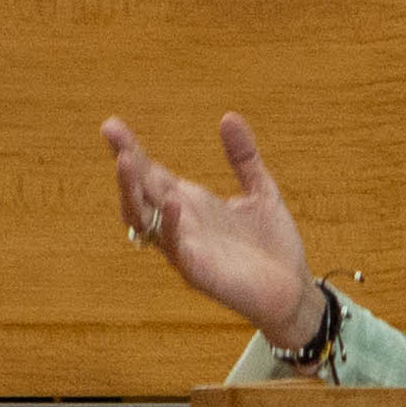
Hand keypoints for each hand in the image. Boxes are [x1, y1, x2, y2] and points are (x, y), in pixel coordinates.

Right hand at [102, 112, 319, 345]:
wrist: (294, 289)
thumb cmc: (271, 245)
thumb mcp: (261, 189)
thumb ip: (243, 156)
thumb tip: (228, 117)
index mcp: (190, 203)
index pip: (152, 173)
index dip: (131, 150)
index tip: (112, 125)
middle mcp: (180, 224)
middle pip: (140, 192)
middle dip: (125, 164)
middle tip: (112, 135)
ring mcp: (185, 248)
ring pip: (145, 221)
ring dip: (133, 192)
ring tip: (127, 162)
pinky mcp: (199, 273)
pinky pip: (176, 249)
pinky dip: (170, 226)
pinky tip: (173, 203)